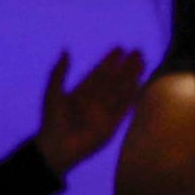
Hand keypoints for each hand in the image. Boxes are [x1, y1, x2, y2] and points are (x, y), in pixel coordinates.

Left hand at [34, 46, 147, 174]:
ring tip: (142, 63)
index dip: (109, 60)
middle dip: (126, 66)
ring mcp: (105, 112)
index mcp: (82, 91)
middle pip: (114, 79)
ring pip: (121, 91)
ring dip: (132, 77)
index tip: (119, 48)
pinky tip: (139, 85)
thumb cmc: (52, 120)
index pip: (99, 72)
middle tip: (138, 52)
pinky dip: (131, 97)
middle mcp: (96, 99)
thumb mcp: (53, 92)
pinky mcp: (112, 125)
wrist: (57, 146)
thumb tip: (66, 51)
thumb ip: (59, 72)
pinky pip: (123, 108)